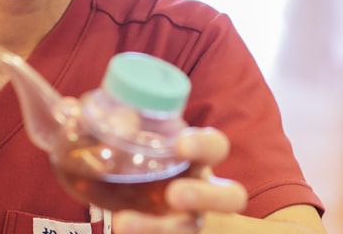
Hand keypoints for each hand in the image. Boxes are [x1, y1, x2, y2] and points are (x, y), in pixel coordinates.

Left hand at [112, 127, 246, 232]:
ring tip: (124, 223)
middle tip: (174, 194)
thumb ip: (122, 124)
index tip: (180, 146)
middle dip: (206, 196)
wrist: (113, 187)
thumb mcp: (123, 135)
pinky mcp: (170, 231)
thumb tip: (123, 119)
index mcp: (195, 155)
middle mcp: (200, 187)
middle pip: (230, 196)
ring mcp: (187, 217)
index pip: (215, 146)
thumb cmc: (128, 152)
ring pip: (191, 227)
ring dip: (160, 228)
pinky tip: (120, 228)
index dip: (204, 145)